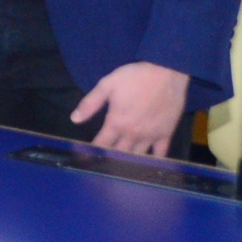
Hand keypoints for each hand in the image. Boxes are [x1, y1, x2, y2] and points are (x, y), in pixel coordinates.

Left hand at [70, 60, 190, 155]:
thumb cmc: (135, 77)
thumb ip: (90, 103)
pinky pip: (160, 153)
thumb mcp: (107, 85)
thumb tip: (74, 120)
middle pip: (119, 153)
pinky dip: (154, 161)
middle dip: (109, 160)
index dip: (93, 151)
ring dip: (128, 163)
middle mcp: (133, 134)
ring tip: (121, 170)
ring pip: (137, 157)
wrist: (166, 72)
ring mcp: (151, 136)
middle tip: (103, 165)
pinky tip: (148, 167)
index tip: (86, 158)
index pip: (102, 143)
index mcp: (117, 122)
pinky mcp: (166, 134)